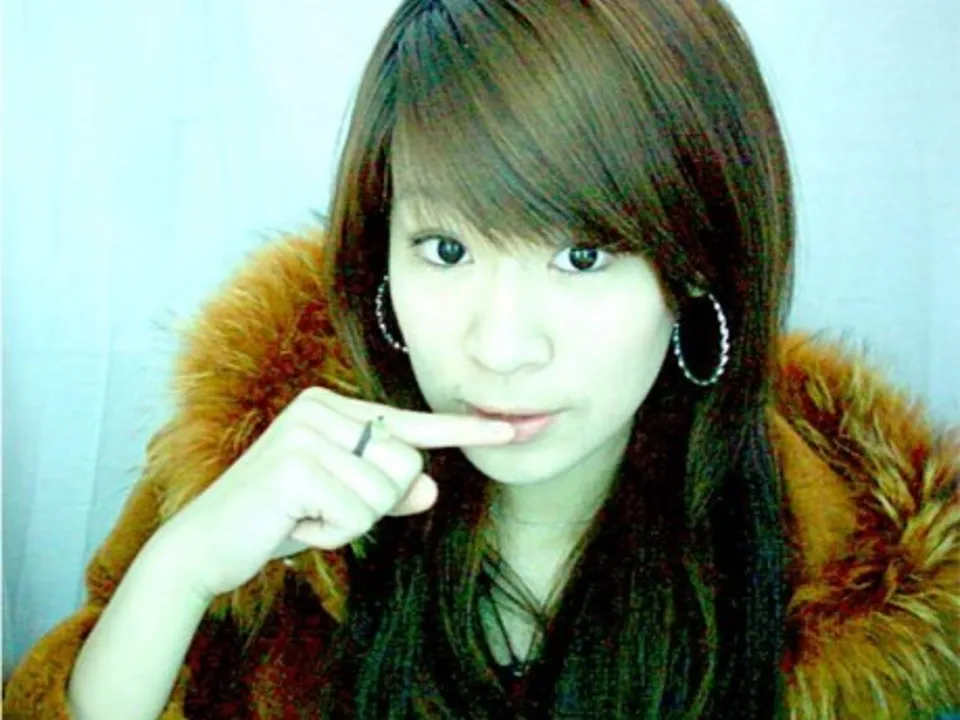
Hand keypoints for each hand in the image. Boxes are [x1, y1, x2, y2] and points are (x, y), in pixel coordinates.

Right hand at [155, 387, 514, 598]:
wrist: (206, 545)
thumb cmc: (277, 518)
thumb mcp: (341, 501)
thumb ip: (388, 492)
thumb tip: (431, 487)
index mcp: (332, 407)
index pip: (411, 423)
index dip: (464, 431)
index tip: (511, 429)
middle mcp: (320, 409)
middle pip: (407, 466)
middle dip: (374, 504)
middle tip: (322, 510)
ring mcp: (307, 433)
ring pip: (385, 493)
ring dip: (349, 522)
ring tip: (306, 516)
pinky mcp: (297, 466)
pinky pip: (357, 514)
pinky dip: (331, 534)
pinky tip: (295, 525)